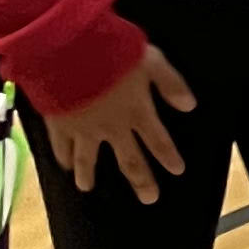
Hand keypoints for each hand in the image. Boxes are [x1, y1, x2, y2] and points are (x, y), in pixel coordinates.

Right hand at [45, 44, 195, 202]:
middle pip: (129, 160)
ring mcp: (83, 129)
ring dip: (88, 175)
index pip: (158, 141)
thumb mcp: (150, 59)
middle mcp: (111, 127)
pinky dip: (63, 157)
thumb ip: (170, 83)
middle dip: (141, 180)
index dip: (168, 156)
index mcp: (136, 111)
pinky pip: (61, 147)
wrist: (65, 50)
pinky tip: (63, 166)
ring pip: (88, 160)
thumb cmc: (111, 50)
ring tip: (87, 188)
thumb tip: (190, 105)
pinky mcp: (58, 124)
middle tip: (149, 198)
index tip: (177, 170)